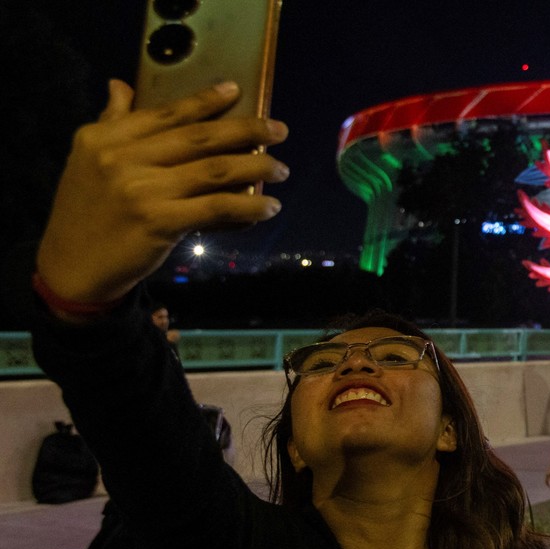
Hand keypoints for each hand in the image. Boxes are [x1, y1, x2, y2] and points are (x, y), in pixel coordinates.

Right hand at [36, 80, 288, 307]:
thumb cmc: (87, 211)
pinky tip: (269, 206)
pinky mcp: (159, 222)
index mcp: (106, 138)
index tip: (236, 90)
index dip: (205, 101)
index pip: (167, 113)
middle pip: (199, 138)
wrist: (72, 265)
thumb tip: (120, 85)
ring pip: (214, 170)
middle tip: (279, 130)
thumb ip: (111, 121)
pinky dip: (249, 206)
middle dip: (246, 131)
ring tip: (281, 168)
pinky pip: (216, 207)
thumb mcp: (88, 159)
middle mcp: (122, 158)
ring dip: (256, 167)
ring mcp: (142, 190)